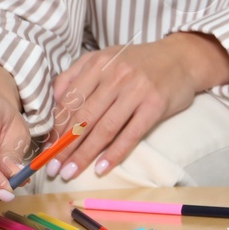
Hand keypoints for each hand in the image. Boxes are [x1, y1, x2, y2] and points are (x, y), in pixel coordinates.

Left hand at [47, 32, 228, 179]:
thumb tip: (54, 101)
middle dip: (65, 146)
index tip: (47, 149)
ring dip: (85, 154)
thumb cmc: (139, 62)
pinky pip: (131, 134)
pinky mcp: (155, 104)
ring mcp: (136, 90)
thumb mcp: (106, 57)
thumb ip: (77, 74)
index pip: (70, 100)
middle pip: (84, 117)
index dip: (56, 128)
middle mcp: (116, 75)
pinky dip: (115, 153)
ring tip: (71, 172)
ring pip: (104, 128)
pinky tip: (102, 168)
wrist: (181, 58)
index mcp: (99, 63)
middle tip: (54, 167)